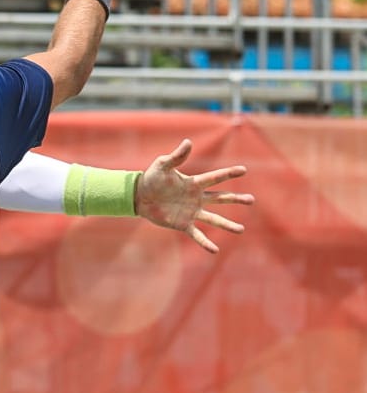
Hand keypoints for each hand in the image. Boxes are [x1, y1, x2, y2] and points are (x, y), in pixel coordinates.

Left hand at [134, 139, 252, 252]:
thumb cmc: (152, 178)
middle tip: (251, 200)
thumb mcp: (163, 165)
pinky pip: (197, 234)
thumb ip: (176, 156)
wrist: (140, 196)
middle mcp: (197, 198)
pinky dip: (205, 242)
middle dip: (236, 199)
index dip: (228, 173)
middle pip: (220, 198)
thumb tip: (188, 142)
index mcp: (194, 183)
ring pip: (214, 218)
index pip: (215, 178)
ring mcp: (192, 212)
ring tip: (241, 230)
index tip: (244, 170)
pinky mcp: (183, 223)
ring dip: (227, 224)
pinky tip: (215, 250)